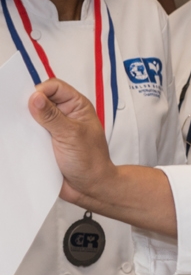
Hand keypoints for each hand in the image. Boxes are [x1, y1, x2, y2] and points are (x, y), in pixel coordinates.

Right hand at [28, 78, 120, 209]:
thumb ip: (52, 116)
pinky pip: (28, 134)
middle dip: (28, 105)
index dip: (40, 90)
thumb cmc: (91, 161)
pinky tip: (16, 139)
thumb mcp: (71, 135)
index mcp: (76, 106)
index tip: (29, 102)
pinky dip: (22, 136)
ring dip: (24, 122)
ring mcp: (53, 129)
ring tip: (16, 127)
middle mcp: (64, 115)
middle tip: (16, 112)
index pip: (54, 87)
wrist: (89, 187)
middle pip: (40, 100)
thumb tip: (35, 97)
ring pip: (32, 118)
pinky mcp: (44, 143)